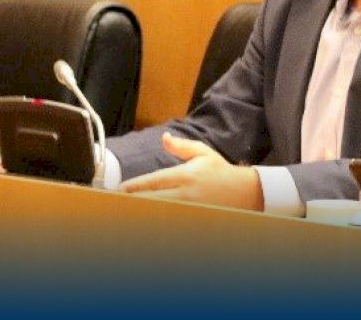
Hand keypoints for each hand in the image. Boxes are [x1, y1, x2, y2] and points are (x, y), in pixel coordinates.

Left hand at [119, 133, 263, 210]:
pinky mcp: (193, 220)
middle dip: (130, 202)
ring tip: (125, 214)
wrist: (245, 192)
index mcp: (185, 175)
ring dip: (140, 214)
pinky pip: (169, 223)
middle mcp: (185, 194)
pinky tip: (146, 222)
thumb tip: (164, 137)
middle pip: (149, 200)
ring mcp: (189, 209)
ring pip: (156, 214)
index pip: (151, 182)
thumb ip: (181, 146)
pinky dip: (157, 223)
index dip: (131, 187)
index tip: (118, 190)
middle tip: (114, 204)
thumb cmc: (221, 172)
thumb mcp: (203, 154)